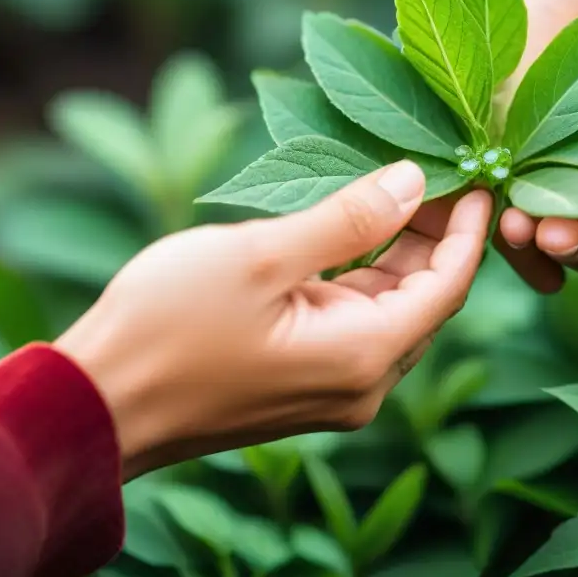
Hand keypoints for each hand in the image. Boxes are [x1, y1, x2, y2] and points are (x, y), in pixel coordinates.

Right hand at [55, 161, 490, 479]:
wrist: (97, 405)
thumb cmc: (169, 325)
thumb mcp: (262, 256)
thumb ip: (349, 219)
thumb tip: (414, 181)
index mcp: (364, 355)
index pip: (448, 286)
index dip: (470, 230)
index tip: (480, 180)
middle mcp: (363, 385)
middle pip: (426, 300)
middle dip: (436, 236)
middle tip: (436, 172)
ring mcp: (335, 391)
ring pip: (391, 311)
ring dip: (400, 255)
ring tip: (399, 191)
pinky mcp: (306, 387)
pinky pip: (355, 326)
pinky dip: (363, 279)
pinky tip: (355, 234)